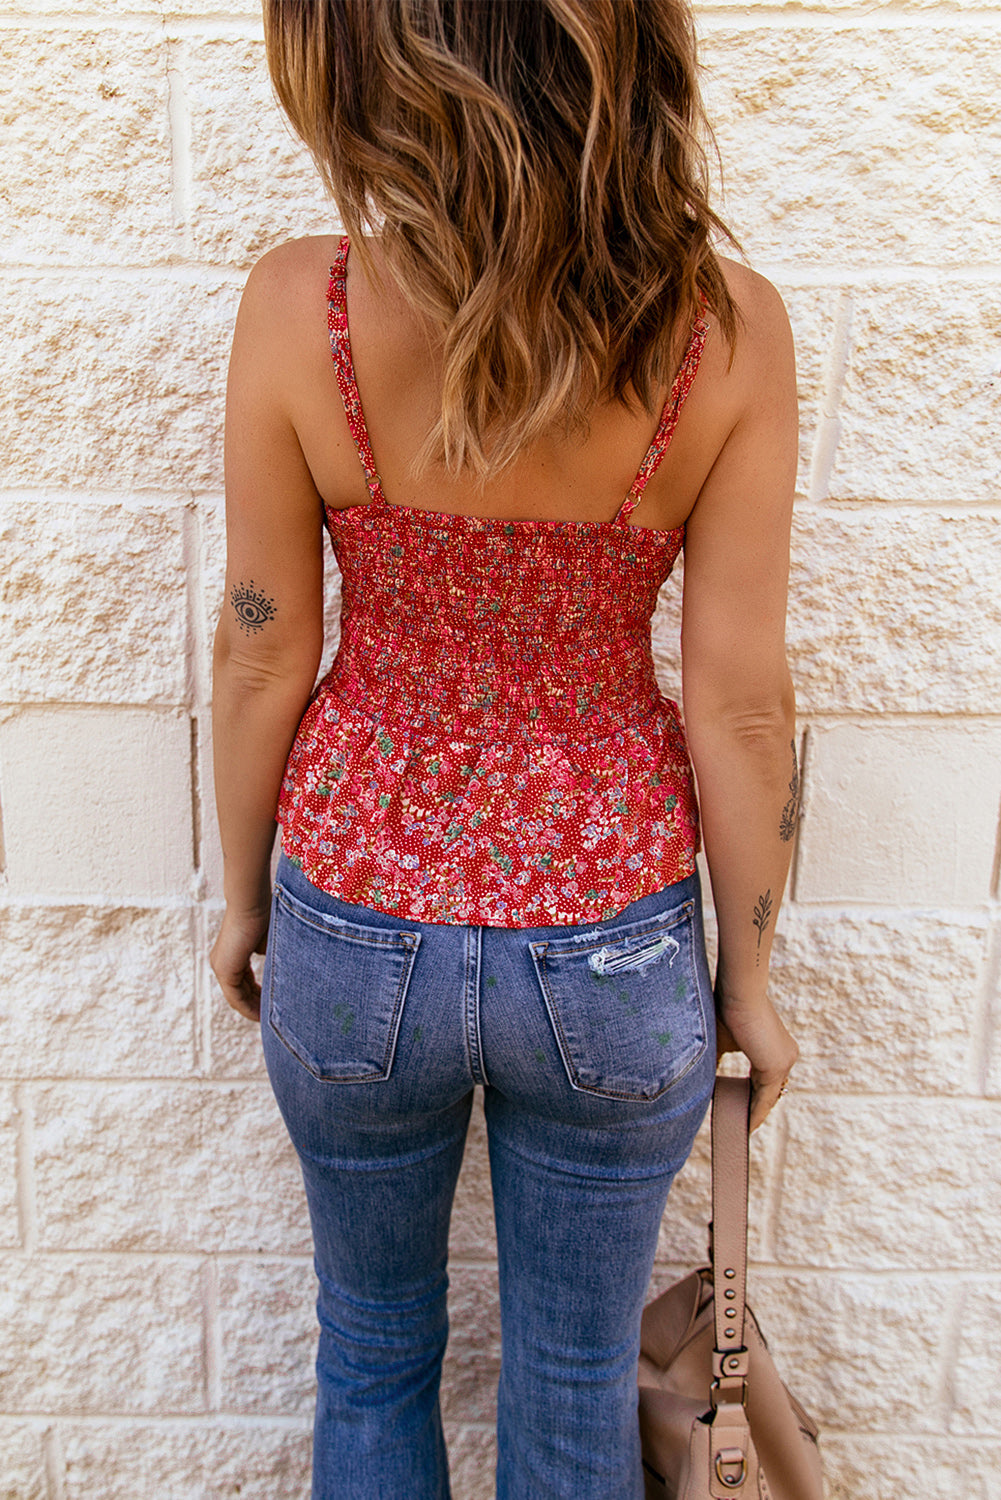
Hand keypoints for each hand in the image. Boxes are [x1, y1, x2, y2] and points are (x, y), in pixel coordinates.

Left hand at [210, 903, 270, 1022]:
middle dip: (256, 1006)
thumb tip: (279, 969)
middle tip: (272, 1018)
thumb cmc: (264, 914)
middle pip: (240, 992)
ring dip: (253, 1010)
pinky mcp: (224, 970)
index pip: (245, 982)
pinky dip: (248, 1007)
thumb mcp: (269, 941)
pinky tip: (262, 1015)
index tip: (273, 1004)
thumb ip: (270, 957)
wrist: (251, 902)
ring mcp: (222, 966)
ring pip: (237, 997)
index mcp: (232, 955)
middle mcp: (223, 963)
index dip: (258, 995)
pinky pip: (236, 997)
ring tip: (269, 1020)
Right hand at [715, 991, 798, 1130]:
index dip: (753, 1097)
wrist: (738, 991)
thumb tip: (703, 1083)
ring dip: (754, 1115)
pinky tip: (745, 1125)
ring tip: (739, 1132)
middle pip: (768, 1091)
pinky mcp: (777, 1066)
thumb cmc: (726, 1009)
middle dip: (753, 1110)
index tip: (740, 1110)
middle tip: (739, 1129)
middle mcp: (786, 1055)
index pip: (765, 1079)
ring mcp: (785, 1061)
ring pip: (768, 1096)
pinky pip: (766, 1097)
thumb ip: (718, 1063)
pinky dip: (756, 1112)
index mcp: (775, 1048)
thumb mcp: (721, 1042)